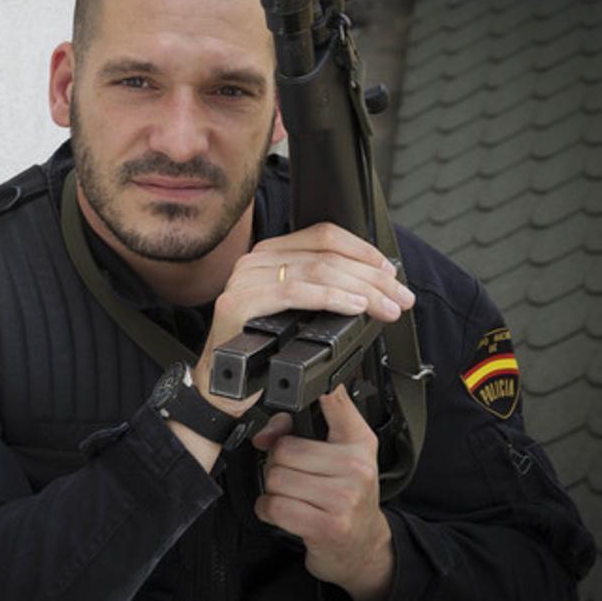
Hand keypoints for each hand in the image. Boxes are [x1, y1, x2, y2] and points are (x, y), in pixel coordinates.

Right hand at [195, 222, 415, 416]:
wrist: (221, 386)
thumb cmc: (261, 352)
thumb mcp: (296, 313)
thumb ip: (322, 290)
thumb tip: (374, 284)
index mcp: (268, 255)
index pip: (323, 235)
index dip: (363, 251)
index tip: (391, 274)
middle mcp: (254, 261)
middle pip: (325, 254)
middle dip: (372, 277)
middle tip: (400, 297)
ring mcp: (243, 280)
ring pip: (315, 271)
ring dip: (360, 289)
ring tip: (385, 307)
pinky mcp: (238, 303)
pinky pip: (293, 293)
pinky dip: (330, 298)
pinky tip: (355, 308)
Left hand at [251, 385, 393, 600]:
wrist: (364, 546)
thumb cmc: (346, 497)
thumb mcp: (337, 456)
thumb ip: (299, 430)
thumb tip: (264, 435)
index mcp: (359, 443)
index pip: (334, 402)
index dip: (313, 392)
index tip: (300, 388)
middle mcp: (357, 467)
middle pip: (284, 449)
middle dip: (277, 464)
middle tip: (294, 477)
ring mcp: (345, 498)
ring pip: (276, 477)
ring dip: (273, 489)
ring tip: (292, 496)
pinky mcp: (328, 526)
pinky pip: (275, 506)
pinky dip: (268, 509)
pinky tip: (284, 511)